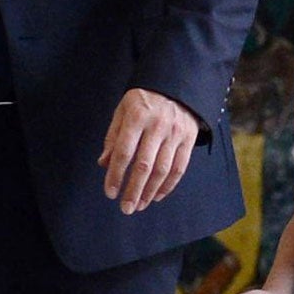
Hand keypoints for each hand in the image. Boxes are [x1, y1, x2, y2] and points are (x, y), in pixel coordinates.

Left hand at [98, 89, 199, 214]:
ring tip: (140, 205)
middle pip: (144, 165)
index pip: (124, 152)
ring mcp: (175, 133)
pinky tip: (157, 196)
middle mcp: (158, 126)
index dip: (116, 175)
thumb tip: (104, 164)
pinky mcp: (189, 139)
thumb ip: (113, 137)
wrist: (176, 85)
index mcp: (137, 117)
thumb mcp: (123, 111)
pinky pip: (179, 168)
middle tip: (125, 208)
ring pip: (163, 170)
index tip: (110, 193)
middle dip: (133, 190)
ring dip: (150, 191)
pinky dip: (168, 185)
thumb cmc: (143, 100)